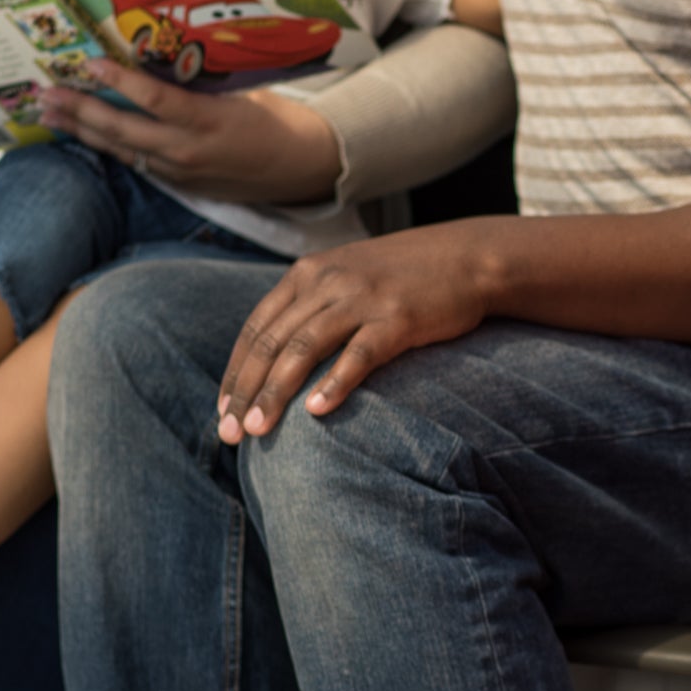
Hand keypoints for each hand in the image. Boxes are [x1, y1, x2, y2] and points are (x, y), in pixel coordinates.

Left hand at [41, 58, 340, 203]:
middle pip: (124, 131)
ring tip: (50, 114)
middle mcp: (190, 151)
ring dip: (82, 131)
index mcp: (211, 122)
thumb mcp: (240, 93)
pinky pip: (135, 162)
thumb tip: (155, 58)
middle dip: (81, 111)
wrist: (301, 167)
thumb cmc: (275, 120)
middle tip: (47, 93)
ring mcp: (182, 171)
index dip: (120, 82)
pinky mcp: (181, 183)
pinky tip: (84, 133)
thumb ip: (197, 85)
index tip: (91, 63)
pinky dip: (107, 146)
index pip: (156, 101)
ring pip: (122, 150)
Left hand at [217, 220, 502, 440]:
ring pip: (304, 349)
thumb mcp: (347, 277)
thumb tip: (278, 358)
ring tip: (259, 430)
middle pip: (272, 342)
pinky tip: (316, 411)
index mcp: (307, 273)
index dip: (235, 372)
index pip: (256, 328)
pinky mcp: (398, 317)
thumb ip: (312, 306)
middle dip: (246, 391)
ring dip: (276, 393)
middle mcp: (327, 282)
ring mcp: (362, 298)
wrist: (468, 256)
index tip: (222, 412)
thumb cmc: (406, 277)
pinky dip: (334, 382)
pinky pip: (359, 354)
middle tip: (230, 434)